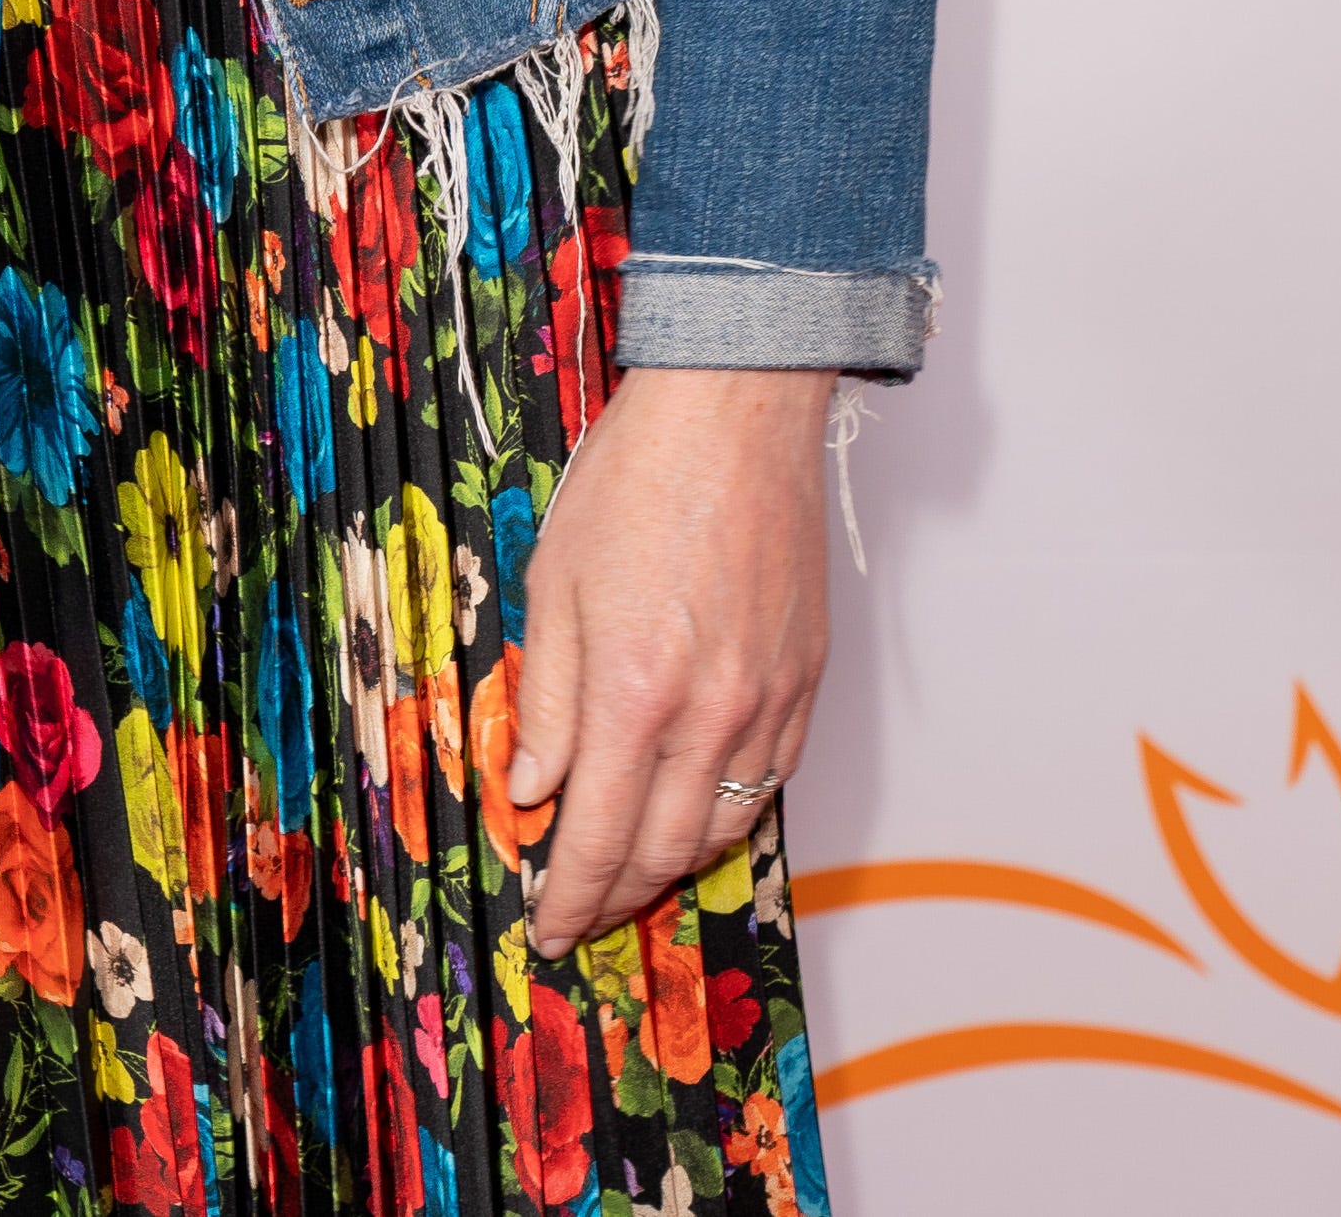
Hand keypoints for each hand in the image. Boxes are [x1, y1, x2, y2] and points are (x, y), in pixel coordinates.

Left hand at [507, 366, 832, 954]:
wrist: (736, 412)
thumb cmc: (634, 479)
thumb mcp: (553, 582)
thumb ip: (543, 696)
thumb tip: (533, 788)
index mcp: (633, 692)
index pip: (598, 838)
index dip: (569, 897)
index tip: (546, 928)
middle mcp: (710, 714)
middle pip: (661, 851)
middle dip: (614, 895)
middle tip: (579, 909)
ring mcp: (768, 702)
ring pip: (722, 829)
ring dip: (671, 864)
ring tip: (629, 870)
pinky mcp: (807, 681)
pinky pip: (770, 783)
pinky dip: (728, 815)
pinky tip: (695, 810)